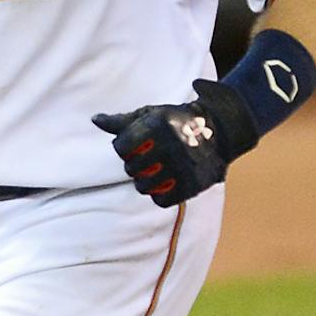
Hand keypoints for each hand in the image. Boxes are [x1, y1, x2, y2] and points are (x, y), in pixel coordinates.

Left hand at [92, 80, 259, 206]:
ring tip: (156, 170)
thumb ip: (121, 121)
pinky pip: (162, 200)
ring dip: (145, 181)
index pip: (121, 147)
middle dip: (135, 164)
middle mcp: (172, 145)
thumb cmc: (175, 121)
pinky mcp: (193, 184)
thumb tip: (95, 119)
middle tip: (148, 158)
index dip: (124, 147)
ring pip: (143, 186)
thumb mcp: (150, 115)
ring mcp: (184, 166)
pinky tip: (166, 182)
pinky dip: (161, 194)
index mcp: (158, 125)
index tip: (135, 144)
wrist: (219, 130)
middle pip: (131, 168)